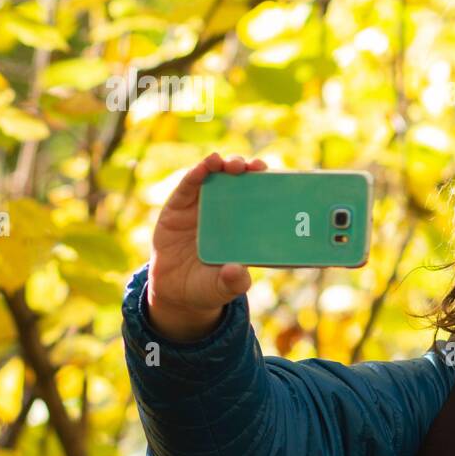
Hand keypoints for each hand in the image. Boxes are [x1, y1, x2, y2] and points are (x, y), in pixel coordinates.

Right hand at [147, 153, 266, 341]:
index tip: (280, 177)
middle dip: (248, 169)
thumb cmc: (208, 286)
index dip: (268, 184)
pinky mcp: (178, 207)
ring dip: (223, 165)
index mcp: (245, 226)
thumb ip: (234, 282)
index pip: (261, 198)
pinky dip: (195, 174)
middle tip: (255, 167)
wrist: (175, 292)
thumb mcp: (223, 288)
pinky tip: (203, 168)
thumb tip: (238, 271)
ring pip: (215, 177)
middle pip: (240, 181)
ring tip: (228, 164)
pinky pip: (187, 186)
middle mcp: (226, 210)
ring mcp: (202, 206)